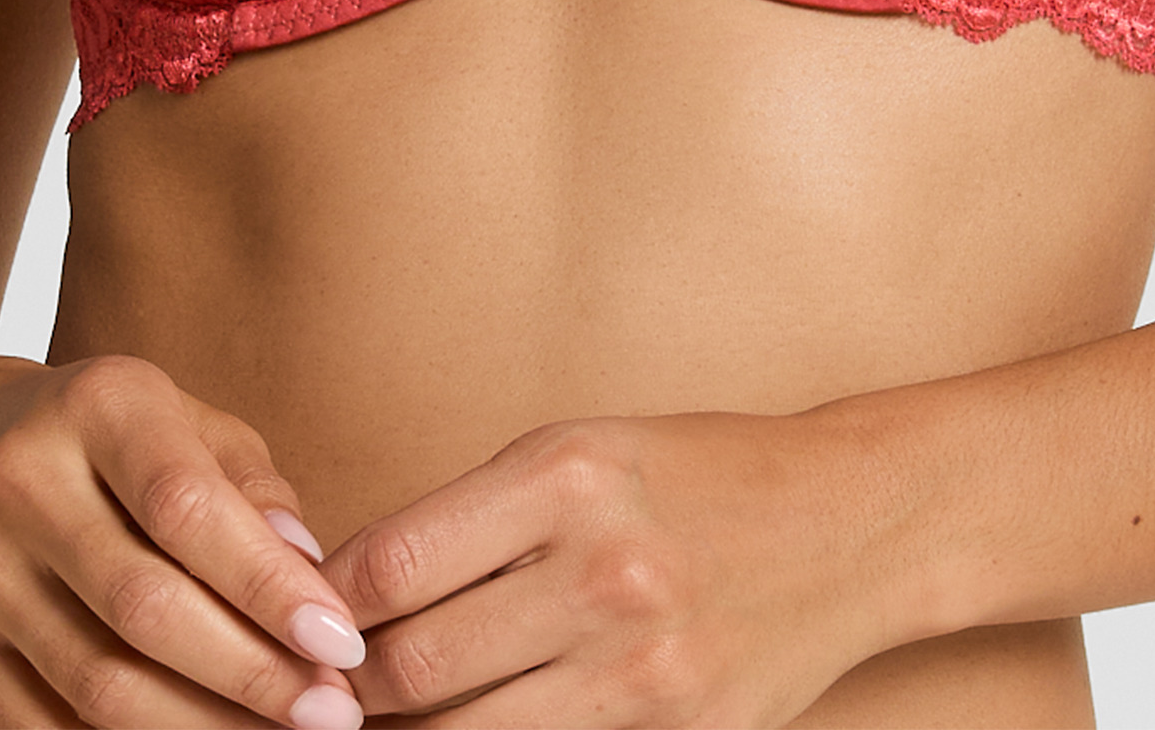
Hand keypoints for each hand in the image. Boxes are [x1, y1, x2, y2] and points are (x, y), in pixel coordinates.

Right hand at [0, 349, 372, 727]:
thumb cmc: (109, 439)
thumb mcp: (185, 422)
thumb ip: (251, 486)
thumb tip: (309, 569)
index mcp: (97, 404)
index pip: (186, 507)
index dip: (267, 584)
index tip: (341, 642)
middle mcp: (21, 481)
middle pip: (144, 608)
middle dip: (250, 675)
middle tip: (332, 715)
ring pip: (96, 683)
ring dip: (202, 727)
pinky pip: (47, 726)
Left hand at [318, 411, 898, 727]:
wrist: (851, 523)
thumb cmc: (699, 477)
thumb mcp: (583, 453)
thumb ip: (473, 519)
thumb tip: (347, 596)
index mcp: (569, 475)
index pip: (392, 566)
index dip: (325, 609)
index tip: (304, 623)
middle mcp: (604, 570)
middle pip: (414, 668)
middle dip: (351, 691)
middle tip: (326, 692)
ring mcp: (644, 667)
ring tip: (392, 716)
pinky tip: (485, 725)